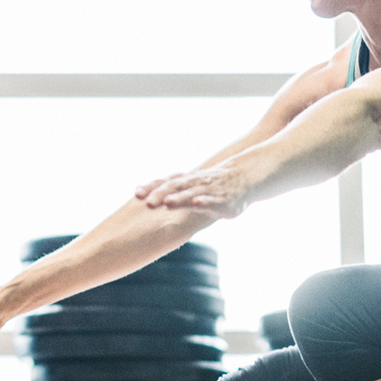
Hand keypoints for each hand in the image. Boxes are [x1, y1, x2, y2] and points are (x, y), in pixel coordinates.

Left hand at [134, 164, 250, 217]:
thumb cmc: (210, 183)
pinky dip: (204, 201)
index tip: (137, 193)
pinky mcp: (223, 200)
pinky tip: (196, 204)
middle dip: (161, 194)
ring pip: (192, 193)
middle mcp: (194, 183)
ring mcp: (209, 190)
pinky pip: (213, 200)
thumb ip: (167, 189)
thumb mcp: (188, 184)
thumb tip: (138, 191)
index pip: (165, 182)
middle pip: (175, 187)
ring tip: (168, 203)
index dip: (151, 187)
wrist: (243, 176)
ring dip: (180, 198)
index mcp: (184, 180)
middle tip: (147, 202)